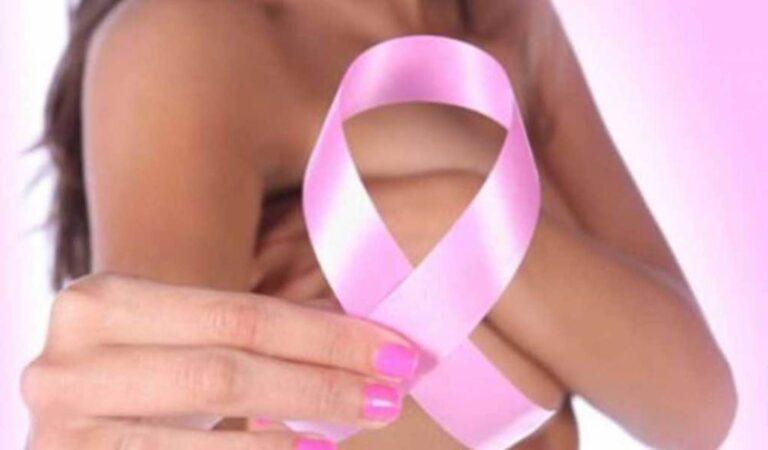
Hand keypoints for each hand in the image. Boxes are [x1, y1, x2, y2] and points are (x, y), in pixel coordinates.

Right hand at [22, 274, 418, 448]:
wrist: (69, 412)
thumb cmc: (140, 370)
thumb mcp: (179, 336)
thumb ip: (250, 333)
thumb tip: (360, 342)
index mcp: (101, 303)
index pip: (239, 315)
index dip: (324, 336)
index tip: (394, 351)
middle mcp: (70, 365)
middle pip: (226, 372)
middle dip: (322, 384)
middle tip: (390, 394)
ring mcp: (66, 432)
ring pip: (209, 429)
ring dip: (297, 433)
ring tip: (360, 422)